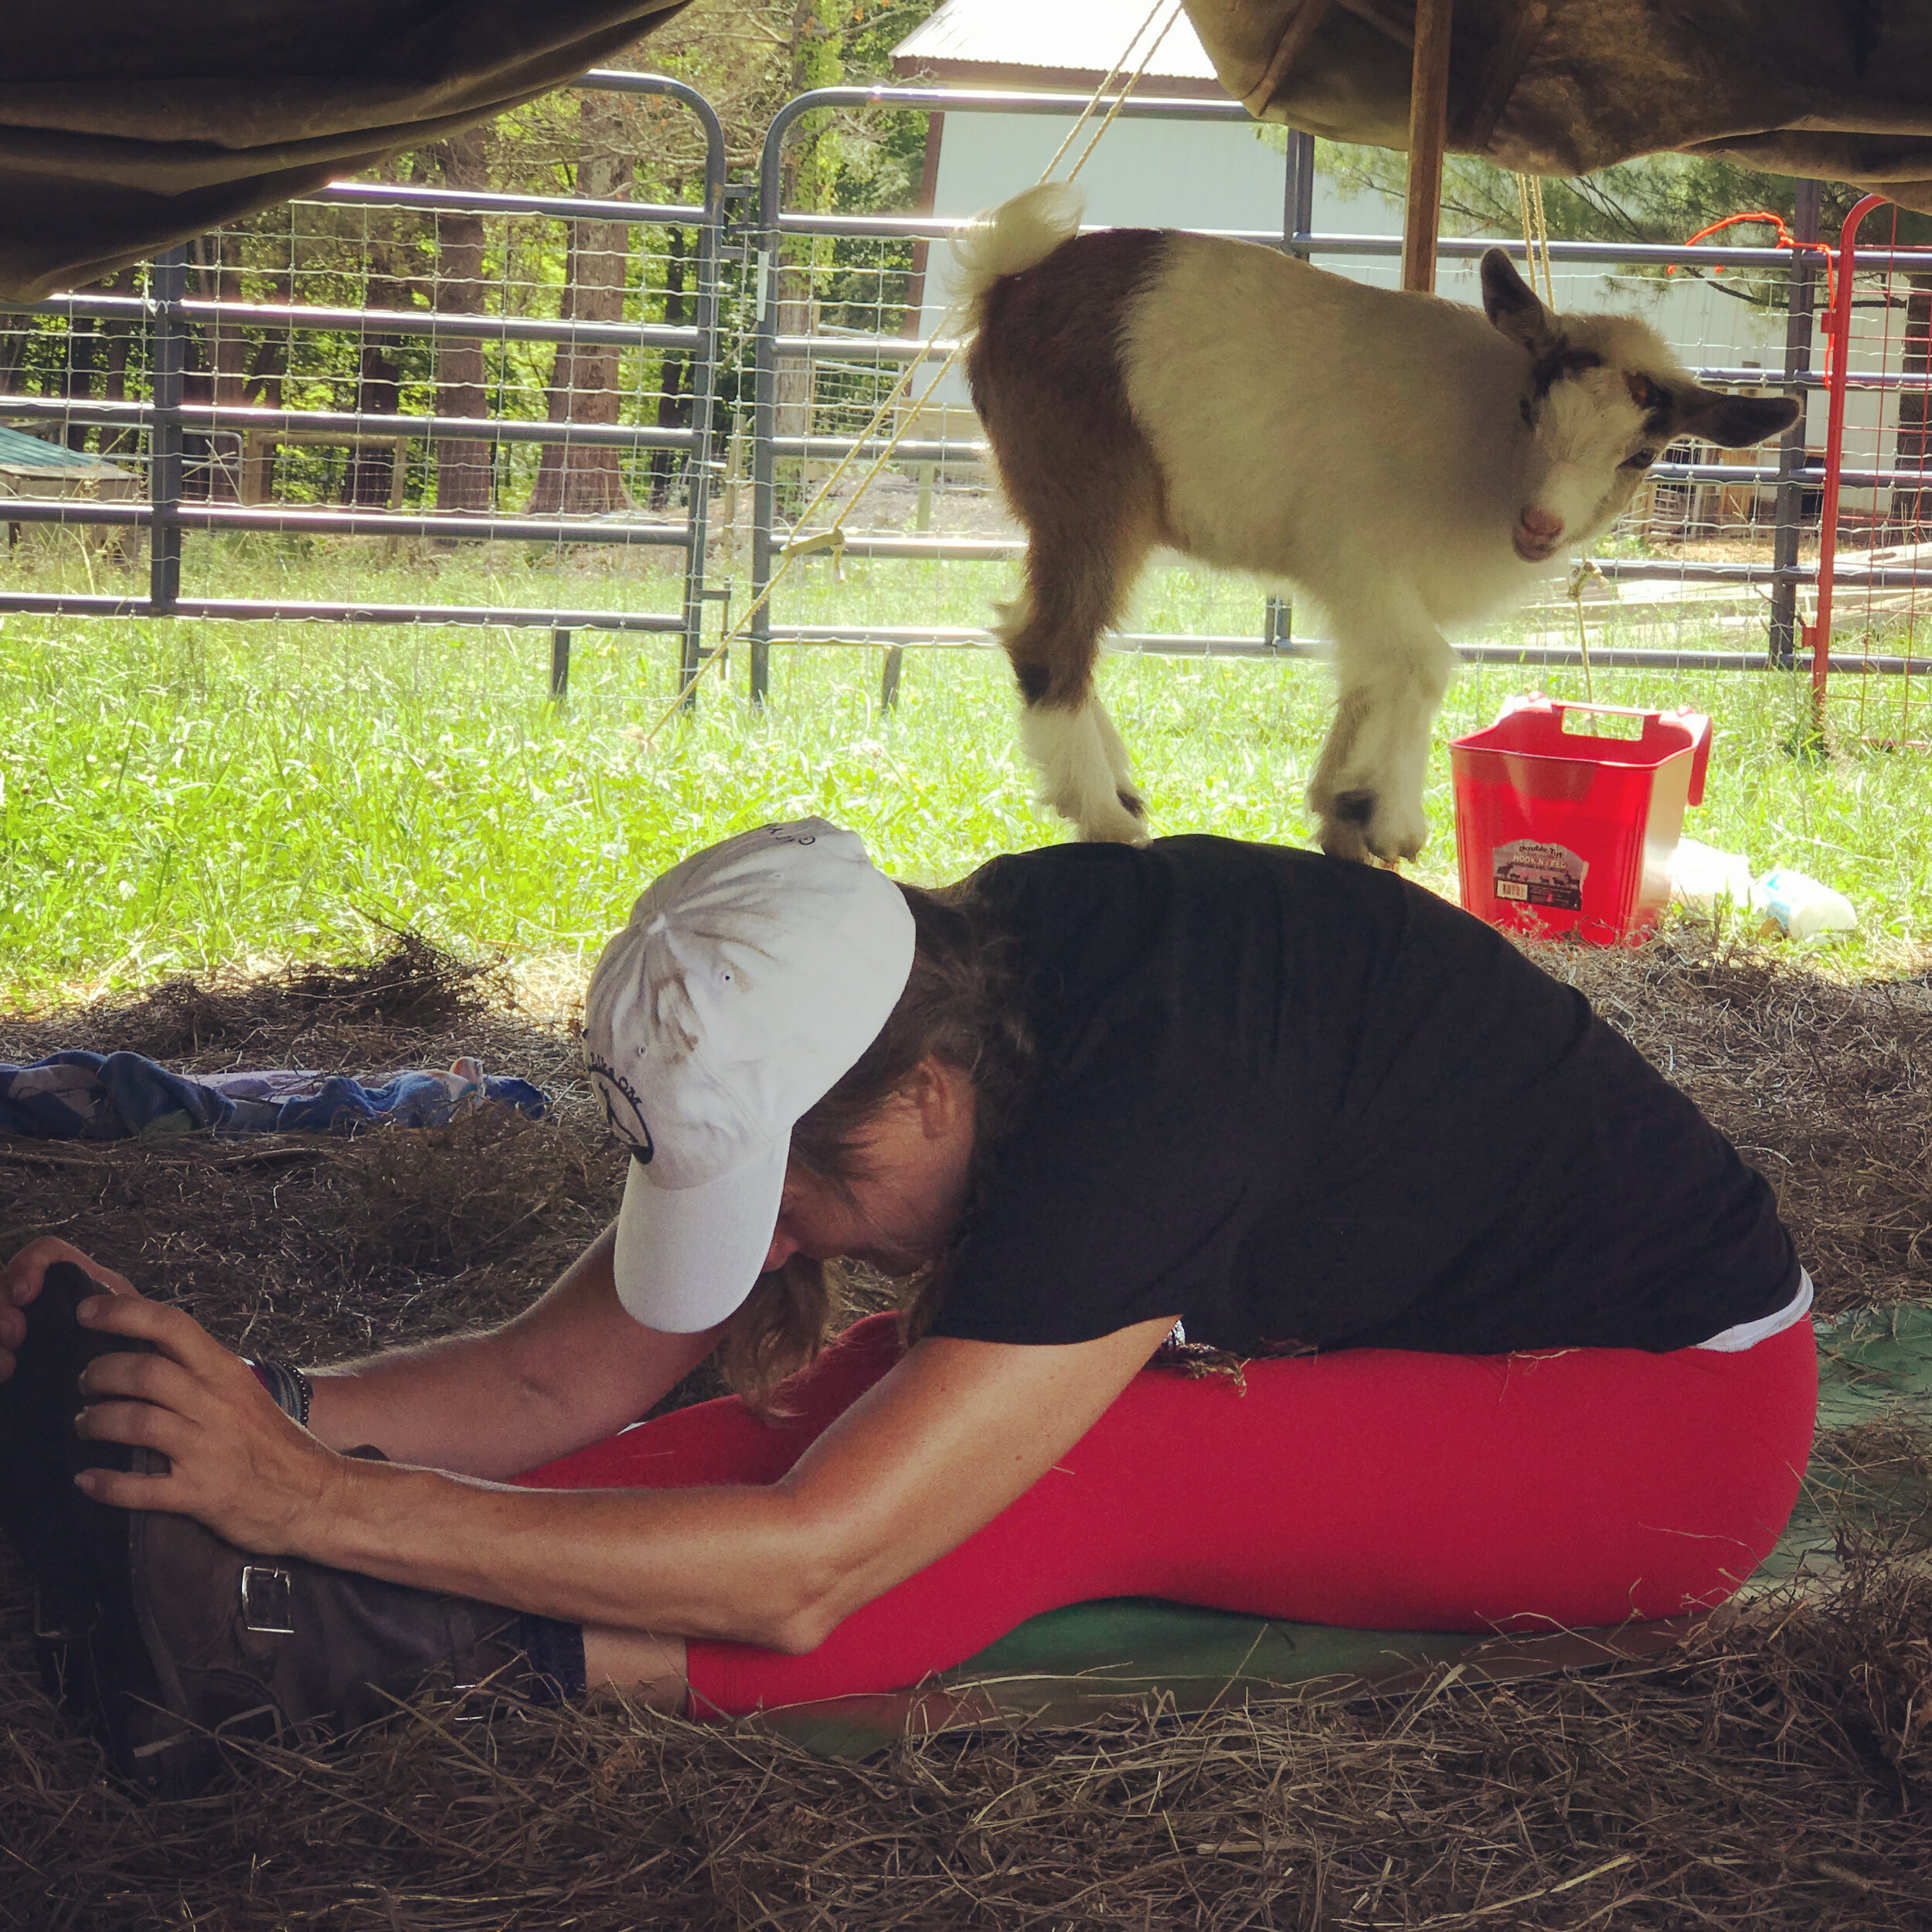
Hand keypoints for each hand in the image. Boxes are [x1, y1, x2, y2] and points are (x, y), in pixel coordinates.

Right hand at [2, 1236, 137, 1386]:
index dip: (29, 1265)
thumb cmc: (136, 1354)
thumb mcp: (136, 1329)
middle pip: (8, 1281)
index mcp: (78, 1284)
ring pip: (0, 1309)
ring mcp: (25, 1325)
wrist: (133, 1391)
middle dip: (2, 1304)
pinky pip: (0, 1347)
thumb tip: (95, 1307)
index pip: (46, 1254)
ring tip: (7, 1364)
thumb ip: (121, 1310)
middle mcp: (46, 1299)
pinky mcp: (17, 1354)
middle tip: (14, 1335)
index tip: (25, 1295)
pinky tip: (5, 1373)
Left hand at [69, 1292, 348, 1555]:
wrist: (315, 1495)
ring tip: (86, 1426)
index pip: (173, 1327)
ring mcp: (209, 1450)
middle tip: (86, 1383)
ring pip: (138, 1423)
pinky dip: (107, 1484)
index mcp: (227, 1375)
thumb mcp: (243, 1393)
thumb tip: (144, 1343)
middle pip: (146, 1373)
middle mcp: (218, 1406)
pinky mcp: (201, 1494)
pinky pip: (142, 1488)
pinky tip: (88, 1481)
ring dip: (96, 1423)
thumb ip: (198, 1371)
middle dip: (99, 1374)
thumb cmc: (273, 1444)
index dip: (124, 1313)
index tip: (87, 1311)